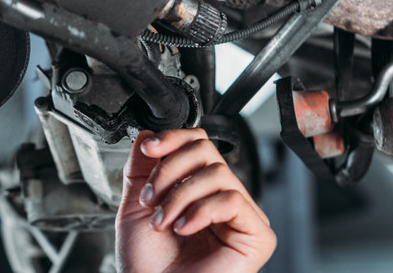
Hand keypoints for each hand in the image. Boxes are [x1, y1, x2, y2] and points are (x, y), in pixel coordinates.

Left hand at [116, 129, 275, 272]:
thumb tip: (148, 133)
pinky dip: (202, 210)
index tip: (149, 149)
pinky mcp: (257, 236)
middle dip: (170, 170)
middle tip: (151, 199)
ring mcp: (242, 217)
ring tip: (163, 221)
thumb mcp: (136, 206)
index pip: (198, 144)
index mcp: (198, 190)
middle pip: (206, 150)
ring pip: (218, 173)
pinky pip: (233, 200)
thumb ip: (141, 168)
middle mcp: (222, 199)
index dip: (174, 139)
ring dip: (180, 195)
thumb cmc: (147, 265)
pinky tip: (185, 228)